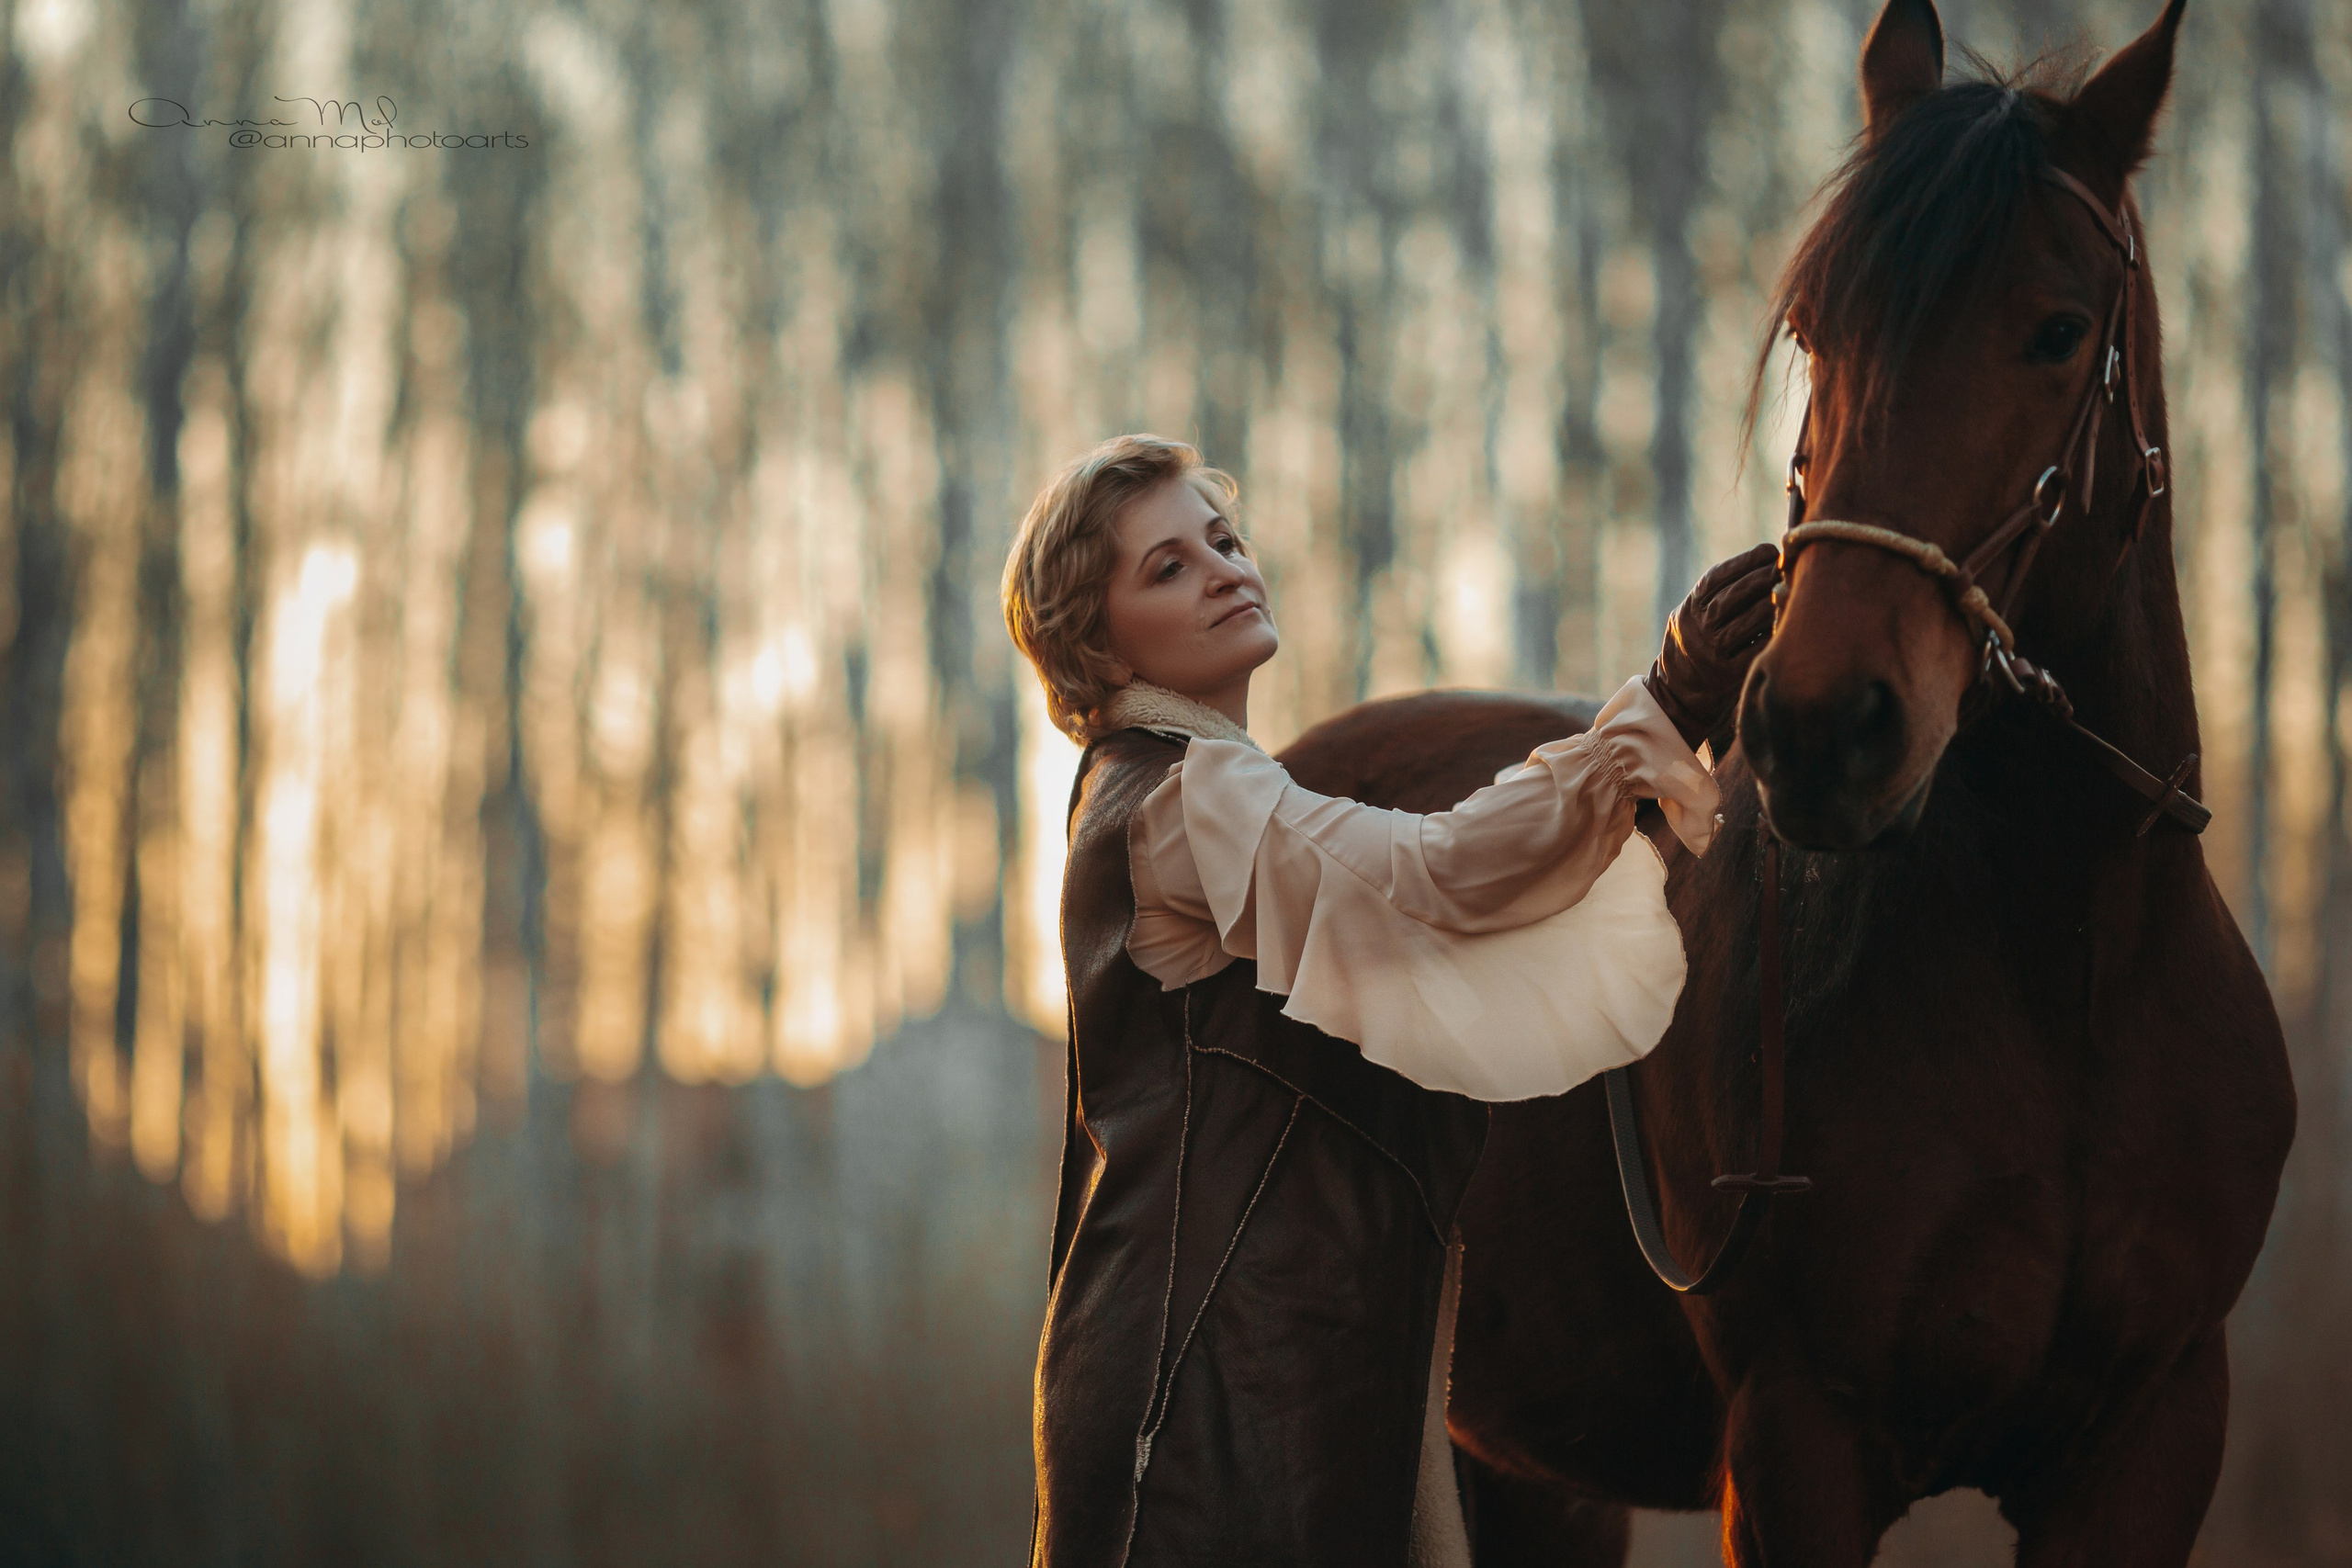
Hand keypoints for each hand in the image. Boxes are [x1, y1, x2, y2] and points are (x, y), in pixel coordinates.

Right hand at [1644, 543, 1776, 749]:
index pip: (1716, 577)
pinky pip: (1756, 649)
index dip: (1745, 561)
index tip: (1769, 550)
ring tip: (1791, 589)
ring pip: (1748, 620)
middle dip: (1763, 577)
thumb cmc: (1698, 642)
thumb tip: (1769, 559)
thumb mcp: (1694, 615)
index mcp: (1689, 608)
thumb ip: (1718, 593)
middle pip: (1733, 596)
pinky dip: (1773, 633)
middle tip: (1787, 566)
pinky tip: (1788, 620)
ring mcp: (1711, 652)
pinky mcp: (1727, 674)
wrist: (1677, 693)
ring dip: (1772, 602)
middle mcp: (1697, 628)